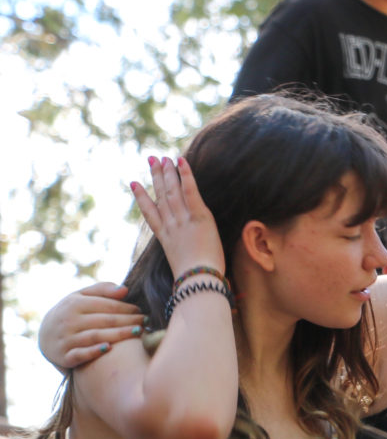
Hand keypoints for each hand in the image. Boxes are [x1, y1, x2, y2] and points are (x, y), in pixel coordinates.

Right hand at [38, 282, 143, 368]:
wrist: (45, 336)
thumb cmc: (72, 313)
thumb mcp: (80, 297)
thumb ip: (102, 290)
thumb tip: (125, 290)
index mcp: (74, 304)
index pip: (106, 305)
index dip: (126, 308)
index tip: (141, 311)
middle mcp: (68, 320)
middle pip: (105, 320)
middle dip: (128, 320)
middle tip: (146, 322)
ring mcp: (66, 338)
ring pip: (96, 336)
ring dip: (119, 335)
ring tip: (139, 332)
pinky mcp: (64, 356)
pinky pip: (80, 354)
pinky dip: (93, 352)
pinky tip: (109, 349)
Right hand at [131, 156, 223, 278]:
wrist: (197, 280)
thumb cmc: (193, 280)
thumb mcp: (181, 266)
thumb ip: (180, 257)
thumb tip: (184, 262)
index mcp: (165, 238)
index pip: (150, 213)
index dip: (141, 197)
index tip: (134, 183)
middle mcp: (171, 225)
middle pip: (161, 196)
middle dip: (156, 176)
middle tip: (152, 160)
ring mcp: (183, 220)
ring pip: (172, 191)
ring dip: (168, 172)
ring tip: (164, 158)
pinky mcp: (199, 218)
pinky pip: (191, 192)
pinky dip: (186, 175)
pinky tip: (181, 161)